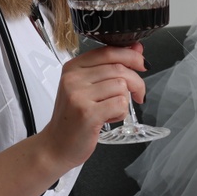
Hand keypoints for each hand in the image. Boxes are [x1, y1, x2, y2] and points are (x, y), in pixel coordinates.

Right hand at [39, 46, 145, 169]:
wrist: (55, 146)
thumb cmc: (72, 117)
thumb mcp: (86, 87)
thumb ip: (109, 68)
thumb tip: (137, 49)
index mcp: (73, 67)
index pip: (108, 52)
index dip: (130, 55)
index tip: (141, 62)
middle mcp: (73, 78)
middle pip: (118, 69)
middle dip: (136, 82)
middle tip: (139, 94)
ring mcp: (79, 96)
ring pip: (121, 86)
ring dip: (124, 101)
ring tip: (111, 110)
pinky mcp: (87, 113)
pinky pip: (120, 104)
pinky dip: (121, 113)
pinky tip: (109, 118)